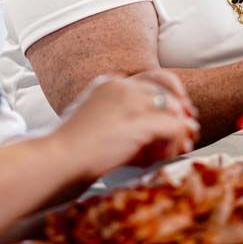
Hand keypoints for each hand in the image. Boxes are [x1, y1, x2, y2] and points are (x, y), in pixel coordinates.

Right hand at [49, 71, 198, 180]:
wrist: (52, 163)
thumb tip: (152, 136)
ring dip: (178, 131)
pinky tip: (168, 155)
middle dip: (180, 108)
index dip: (167, 97)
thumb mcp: (96, 127)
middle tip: (190, 128)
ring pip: (173, 108)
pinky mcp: (140, 122)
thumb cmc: (66, 155)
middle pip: (166, 87)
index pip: (151, 79)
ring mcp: (132, 101)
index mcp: (109, 83)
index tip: (177, 115)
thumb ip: (121, 123)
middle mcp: (122, 86)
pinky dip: (176, 142)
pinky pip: (174, 127)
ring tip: (179, 148)